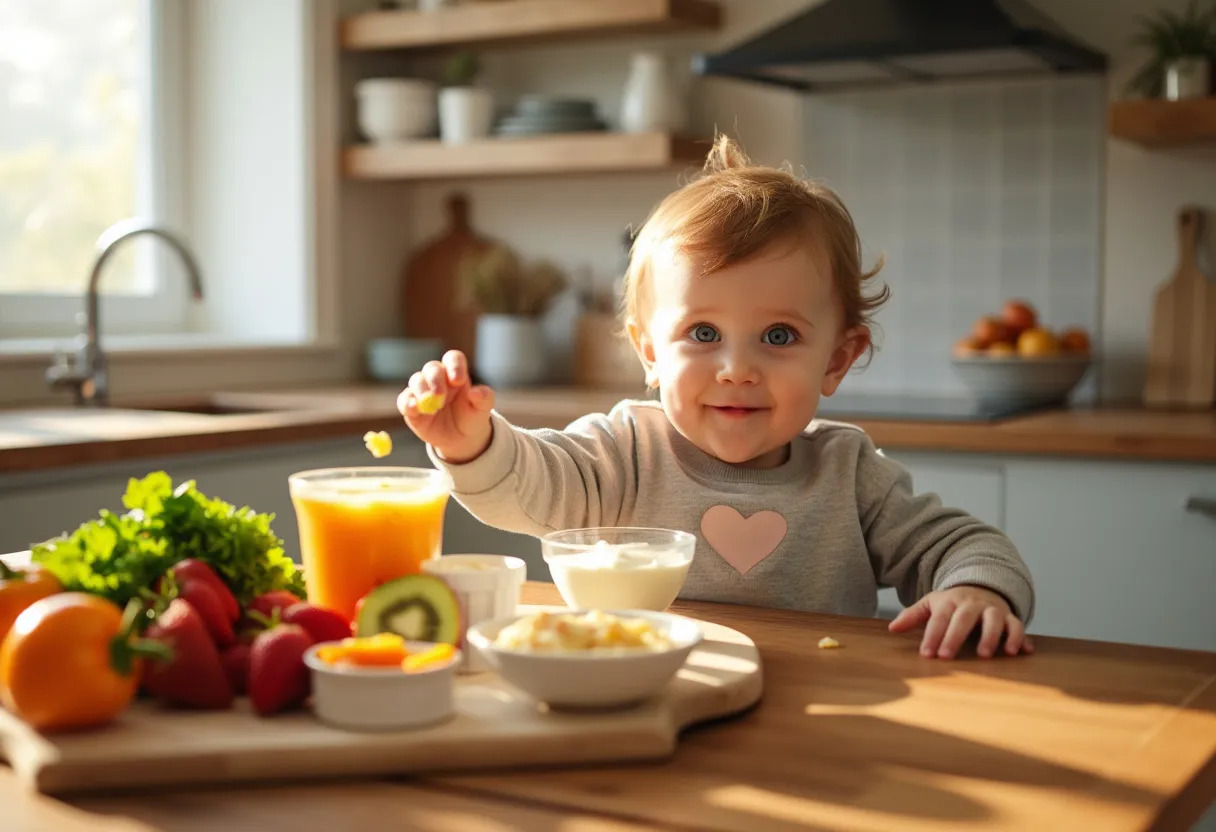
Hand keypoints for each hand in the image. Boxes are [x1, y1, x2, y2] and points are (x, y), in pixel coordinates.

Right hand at [397, 350, 494, 463]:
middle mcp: (437, 379)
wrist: (460, 439)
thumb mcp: (482, 410)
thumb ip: (484, 398)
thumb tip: (476, 392)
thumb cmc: (471, 418)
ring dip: (422, 391)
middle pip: (432, 368)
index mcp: (455, 374)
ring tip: (432, 407)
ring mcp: (423, 392)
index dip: (454, 365)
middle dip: (435, 379)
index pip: (452, 358)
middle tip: (441, 395)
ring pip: (416, 380)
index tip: (458, 380)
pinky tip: (414, 409)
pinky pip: (404, 400)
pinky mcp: (411, 407)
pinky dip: (407, 403)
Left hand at [888, 585, 1033, 659]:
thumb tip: (892, 628)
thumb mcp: (931, 604)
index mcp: (951, 602)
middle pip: (964, 619)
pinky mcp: (1011, 617)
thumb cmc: (952, 603)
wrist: (981, 586)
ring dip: (992, 636)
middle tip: (947, 656)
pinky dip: (1021, 638)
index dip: (932, 636)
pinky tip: (1022, 652)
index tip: (927, 654)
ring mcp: (993, 610)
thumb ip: (913, 616)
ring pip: (995, 620)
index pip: (940, 619)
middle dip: (955, 637)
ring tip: (986, 655)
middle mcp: (973, 604)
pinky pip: (1018, 625)